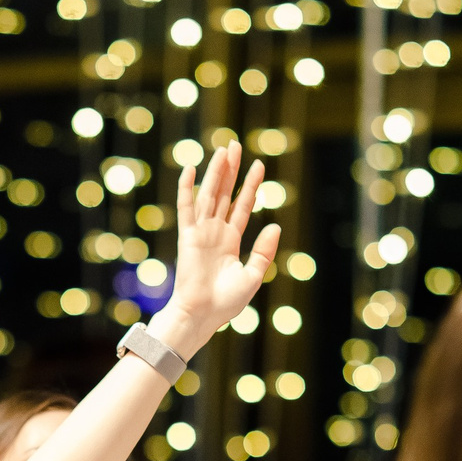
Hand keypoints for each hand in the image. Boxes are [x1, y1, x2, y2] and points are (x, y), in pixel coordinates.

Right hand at [158, 139, 282, 351]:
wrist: (202, 315)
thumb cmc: (225, 304)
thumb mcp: (253, 276)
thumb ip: (264, 251)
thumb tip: (274, 224)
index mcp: (230, 241)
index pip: (242, 206)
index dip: (250, 185)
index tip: (258, 165)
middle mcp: (215, 233)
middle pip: (224, 193)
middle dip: (230, 169)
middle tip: (235, 145)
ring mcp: (200, 232)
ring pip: (209, 195)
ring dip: (215, 172)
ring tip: (223, 149)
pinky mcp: (187, 236)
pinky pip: (187, 208)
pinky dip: (187, 189)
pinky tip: (190, 169)